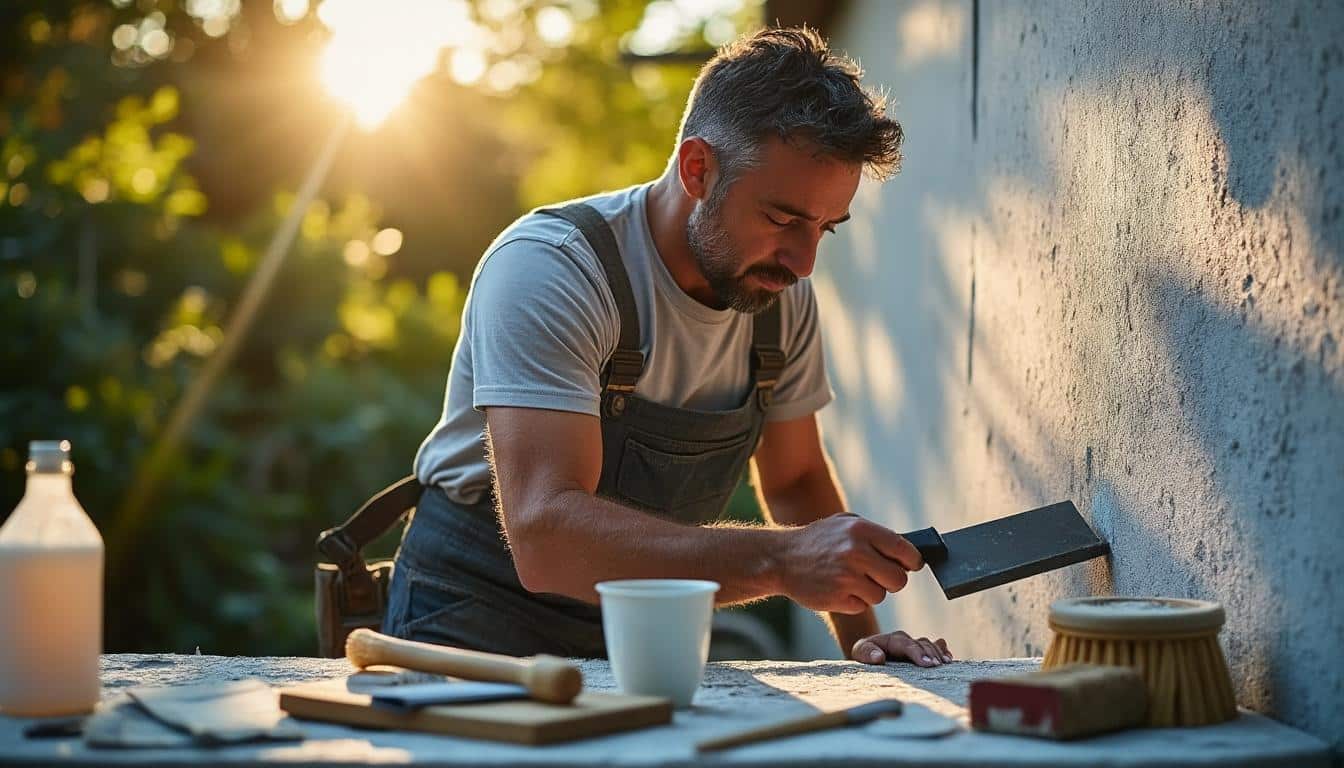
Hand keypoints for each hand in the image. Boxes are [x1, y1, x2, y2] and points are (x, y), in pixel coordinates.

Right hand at [777, 513, 922, 613]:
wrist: (780, 558)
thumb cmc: (818, 540)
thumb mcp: (845, 524)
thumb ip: (876, 535)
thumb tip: (909, 554)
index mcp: (861, 530)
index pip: (905, 551)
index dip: (912, 561)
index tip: (910, 565)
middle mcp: (856, 552)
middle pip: (899, 579)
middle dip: (891, 580)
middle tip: (878, 576)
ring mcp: (846, 577)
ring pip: (881, 595)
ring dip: (870, 591)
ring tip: (850, 579)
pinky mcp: (837, 598)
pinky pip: (862, 606)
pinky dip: (854, 601)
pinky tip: (838, 588)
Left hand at [851, 631, 952, 666]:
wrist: (869, 653)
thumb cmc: (865, 653)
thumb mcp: (861, 652)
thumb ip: (867, 653)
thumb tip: (880, 657)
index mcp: (891, 639)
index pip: (906, 644)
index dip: (917, 653)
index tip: (927, 663)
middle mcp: (905, 640)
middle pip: (920, 644)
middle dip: (929, 654)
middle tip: (937, 666)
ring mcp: (914, 644)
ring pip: (928, 644)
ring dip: (937, 653)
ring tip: (944, 663)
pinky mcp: (920, 650)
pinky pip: (934, 646)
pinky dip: (942, 650)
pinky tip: (948, 657)